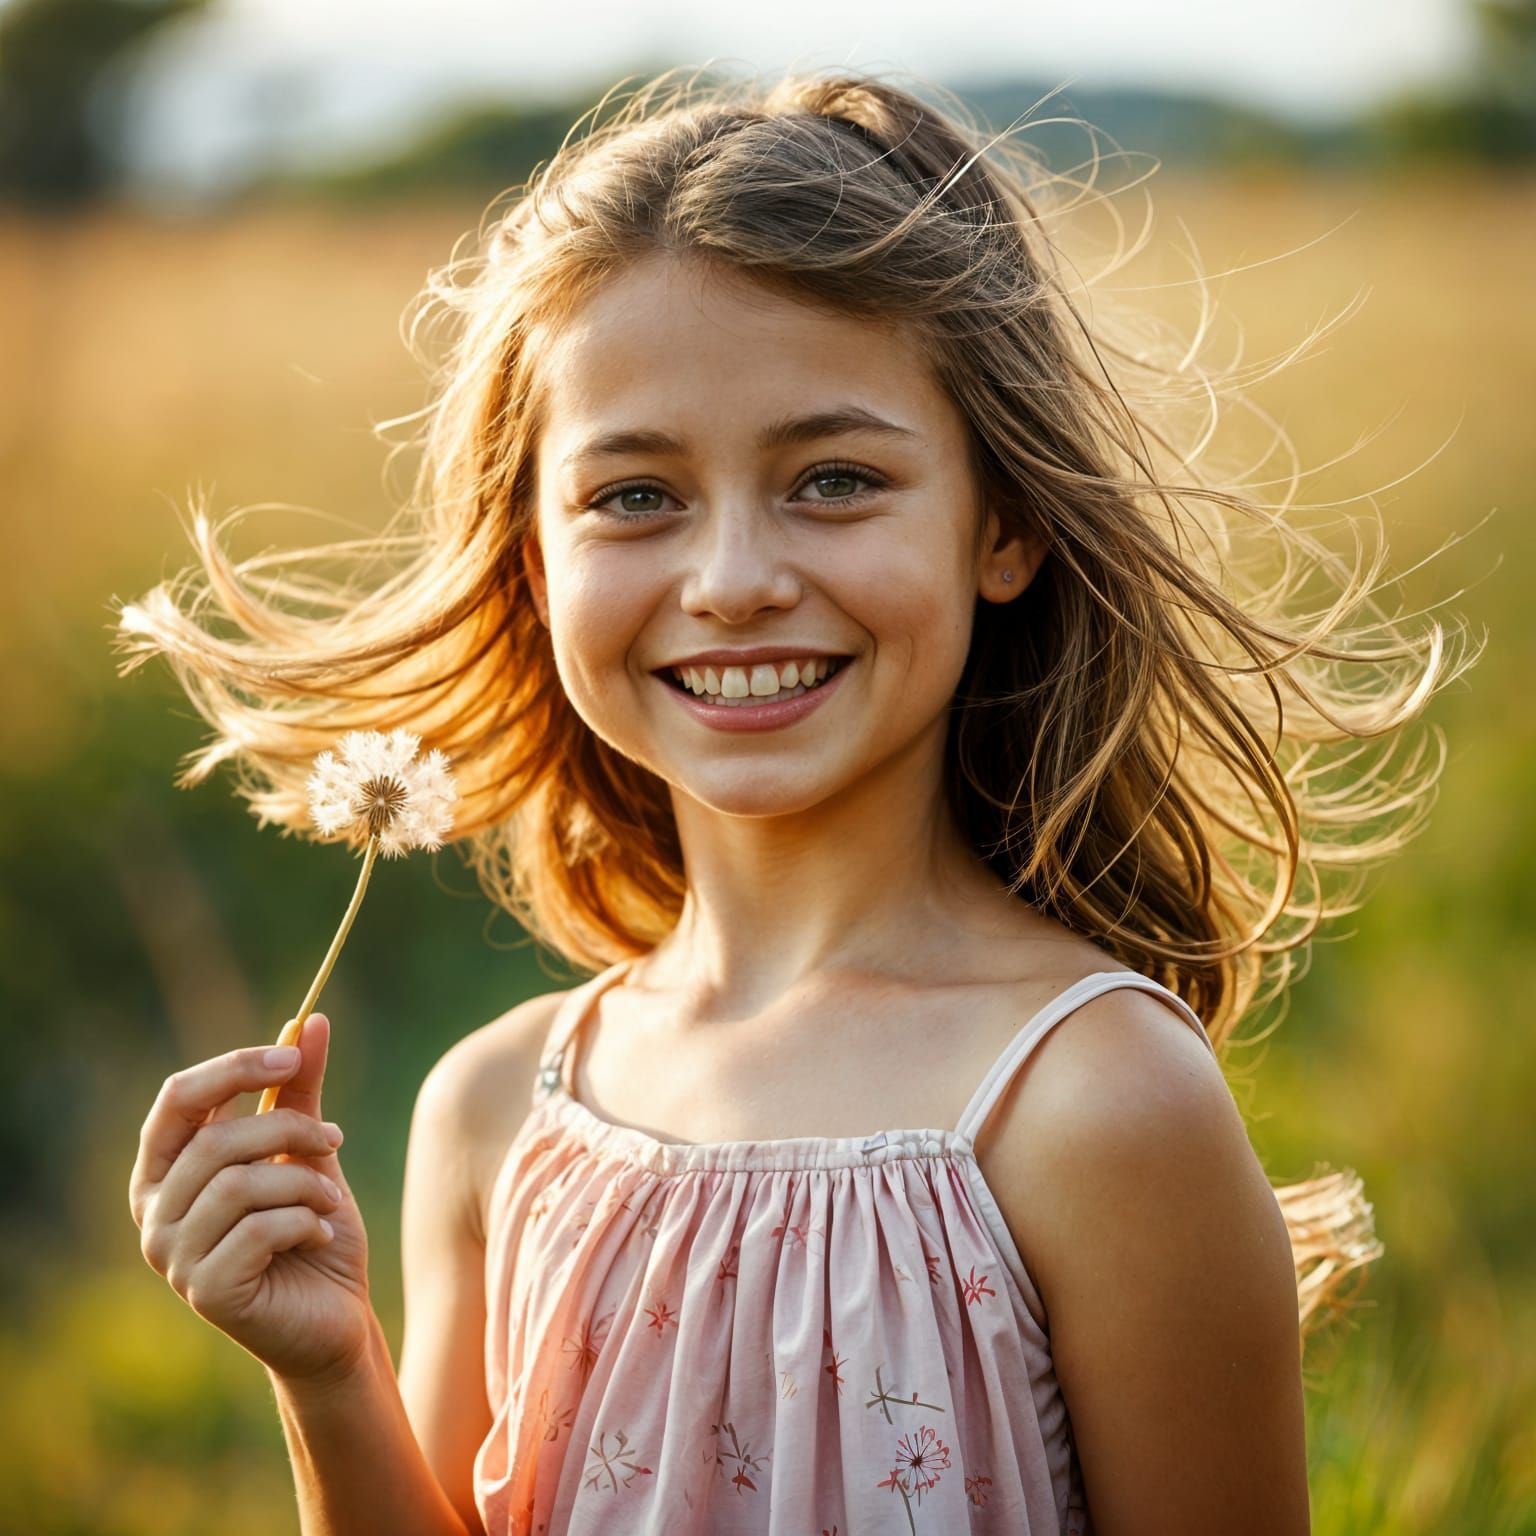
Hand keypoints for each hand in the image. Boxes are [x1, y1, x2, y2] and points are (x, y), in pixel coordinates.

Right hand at [129, 1013, 373, 1386]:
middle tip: (333, 1139)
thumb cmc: (312, 1229)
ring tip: (328, 1198)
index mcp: (167, 1170)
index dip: (233, 1067)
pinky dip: (305, 1220)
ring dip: (304, 1181)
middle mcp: (154, 1213)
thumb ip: (299, 1090)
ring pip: (240, 1184)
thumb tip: (310, 1018)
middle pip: (215, 1138)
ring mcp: (173, 1257)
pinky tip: (318, 1234)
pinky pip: (260, 1229)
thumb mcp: (308, 1149)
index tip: (291, 1054)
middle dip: (288, 1129)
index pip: (177, 1098)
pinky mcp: (206, 1291)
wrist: (334, 1319)